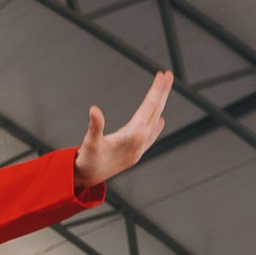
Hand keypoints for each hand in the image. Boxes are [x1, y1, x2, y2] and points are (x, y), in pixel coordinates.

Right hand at [74, 69, 172, 189]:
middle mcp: (141, 141)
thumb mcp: (89, 142)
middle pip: (156, 111)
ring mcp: (140, 148)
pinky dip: (157, 126)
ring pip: (155, 121)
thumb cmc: (87, 160)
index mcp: (134, 135)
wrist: (86, 180)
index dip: (156, 89)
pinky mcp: (136, 154)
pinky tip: (161, 120)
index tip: (163, 74)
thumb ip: (95, 125)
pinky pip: (152, 136)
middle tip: (169, 74)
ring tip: (164, 91)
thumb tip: (94, 109)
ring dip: (160, 105)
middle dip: (162, 92)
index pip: (149, 106)